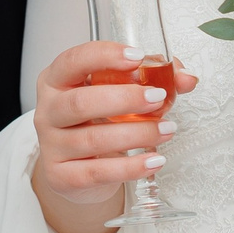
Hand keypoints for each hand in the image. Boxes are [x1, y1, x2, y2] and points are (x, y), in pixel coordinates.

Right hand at [30, 41, 197, 232]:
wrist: (77, 168)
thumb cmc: (97, 121)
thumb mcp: (117, 93)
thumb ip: (151, 78)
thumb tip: (185, 78)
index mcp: (57, 80)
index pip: (73, 61)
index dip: (105, 56)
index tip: (137, 58)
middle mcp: (48, 110)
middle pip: (80, 102)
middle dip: (124, 99)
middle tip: (158, 99)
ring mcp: (51, 145)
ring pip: (92, 140)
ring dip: (136, 134)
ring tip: (166, 130)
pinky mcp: (61, 175)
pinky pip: (98, 172)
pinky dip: (130, 167)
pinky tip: (153, 160)